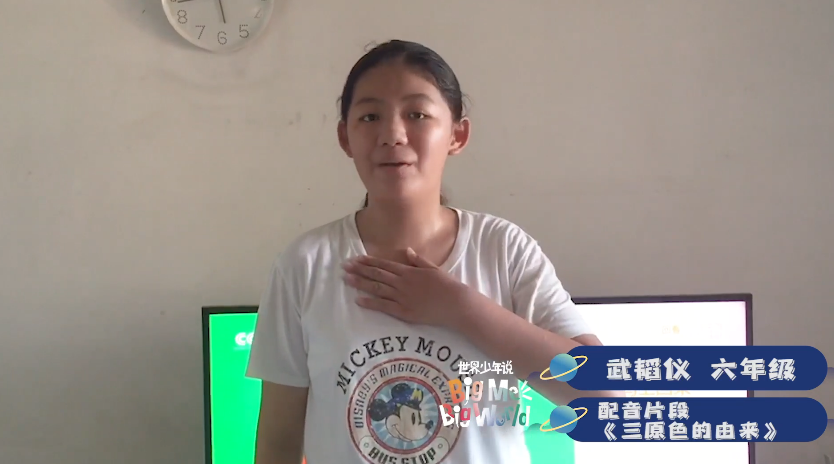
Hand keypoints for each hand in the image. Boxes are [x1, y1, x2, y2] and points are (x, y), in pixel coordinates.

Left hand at [342, 248, 473, 327]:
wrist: (455, 303)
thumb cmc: (447, 285)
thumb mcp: (433, 268)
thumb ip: (418, 260)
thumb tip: (407, 250)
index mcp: (409, 271)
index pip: (384, 265)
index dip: (369, 261)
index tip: (356, 259)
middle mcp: (402, 283)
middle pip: (376, 275)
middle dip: (359, 270)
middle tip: (345, 267)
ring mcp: (401, 297)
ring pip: (377, 289)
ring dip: (360, 283)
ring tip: (347, 279)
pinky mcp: (403, 312)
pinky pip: (383, 306)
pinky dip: (370, 303)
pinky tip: (358, 300)